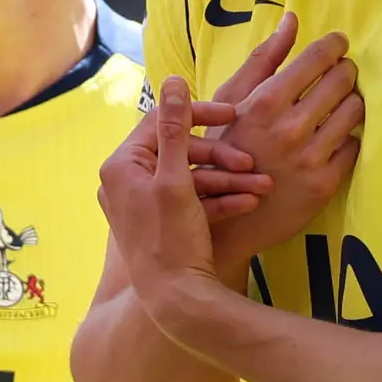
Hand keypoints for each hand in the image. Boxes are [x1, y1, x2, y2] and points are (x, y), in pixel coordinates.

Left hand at [97, 79, 225, 330]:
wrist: (175, 301)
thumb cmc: (171, 240)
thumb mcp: (176, 179)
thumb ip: (177, 128)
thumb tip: (173, 80)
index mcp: (121, 165)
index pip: (162, 121)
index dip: (200, 114)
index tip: (233, 116)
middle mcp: (126, 182)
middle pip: (180, 151)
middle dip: (220, 158)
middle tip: (250, 162)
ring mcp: (144, 204)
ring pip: (191, 178)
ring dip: (227, 180)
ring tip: (261, 186)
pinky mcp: (162, 223)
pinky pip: (191, 201)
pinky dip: (218, 200)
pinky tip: (249, 203)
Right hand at [193, 12, 360, 264]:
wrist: (227, 218)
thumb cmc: (225, 149)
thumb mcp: (231, 101)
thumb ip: (265, 59)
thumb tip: (292, 19)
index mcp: (265, 103)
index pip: (318, 58)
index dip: (334, 45)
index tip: (338, 44)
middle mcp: (289, 129)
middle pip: (343, 80)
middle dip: (345, 71)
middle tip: (340, 73)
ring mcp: (310, 158)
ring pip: (355, 111)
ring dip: (351, 101)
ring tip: (337, 104)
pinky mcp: (325, 184)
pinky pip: (355, 145)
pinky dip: (348, 136)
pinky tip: (333, 136)